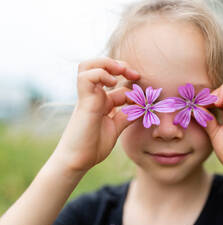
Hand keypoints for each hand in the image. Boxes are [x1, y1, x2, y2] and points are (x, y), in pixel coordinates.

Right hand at [54, 57, 139, 172]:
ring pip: (88, 66)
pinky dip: (100, 74)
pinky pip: (86, 77)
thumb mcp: (116, 127)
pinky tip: (112, 84)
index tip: (141, 86)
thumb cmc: (93, 146)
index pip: (114, 78)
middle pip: (98, 65)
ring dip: (106, 64)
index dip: (129, 79)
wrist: (78, 161)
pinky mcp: (84, 102)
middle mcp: (93, 95)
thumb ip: (126, 116)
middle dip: (118, 64)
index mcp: (101, 100)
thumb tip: (140, 106)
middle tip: (134, 74)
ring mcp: (87, 97)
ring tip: (120, 72)